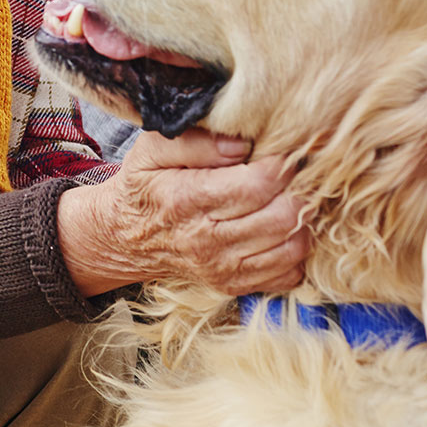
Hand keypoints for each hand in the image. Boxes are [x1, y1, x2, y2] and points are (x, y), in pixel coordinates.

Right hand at [57, 128, 309, 296]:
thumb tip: (241, 144)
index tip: (283, 149)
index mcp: (187, 199)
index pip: (257, 185)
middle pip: (283, 216)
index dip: (281, 163)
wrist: (125, 237)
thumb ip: (196, 141)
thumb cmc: (145, 185)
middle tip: (294, 172)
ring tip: (289, 196)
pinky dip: (294, 249)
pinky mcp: (234, 285)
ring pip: (293, 246)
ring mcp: (223, 268)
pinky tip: (281, 226)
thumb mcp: (152, 149)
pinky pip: (289, 273)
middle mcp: (207, 240)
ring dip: (301, 219)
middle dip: (298, 188)